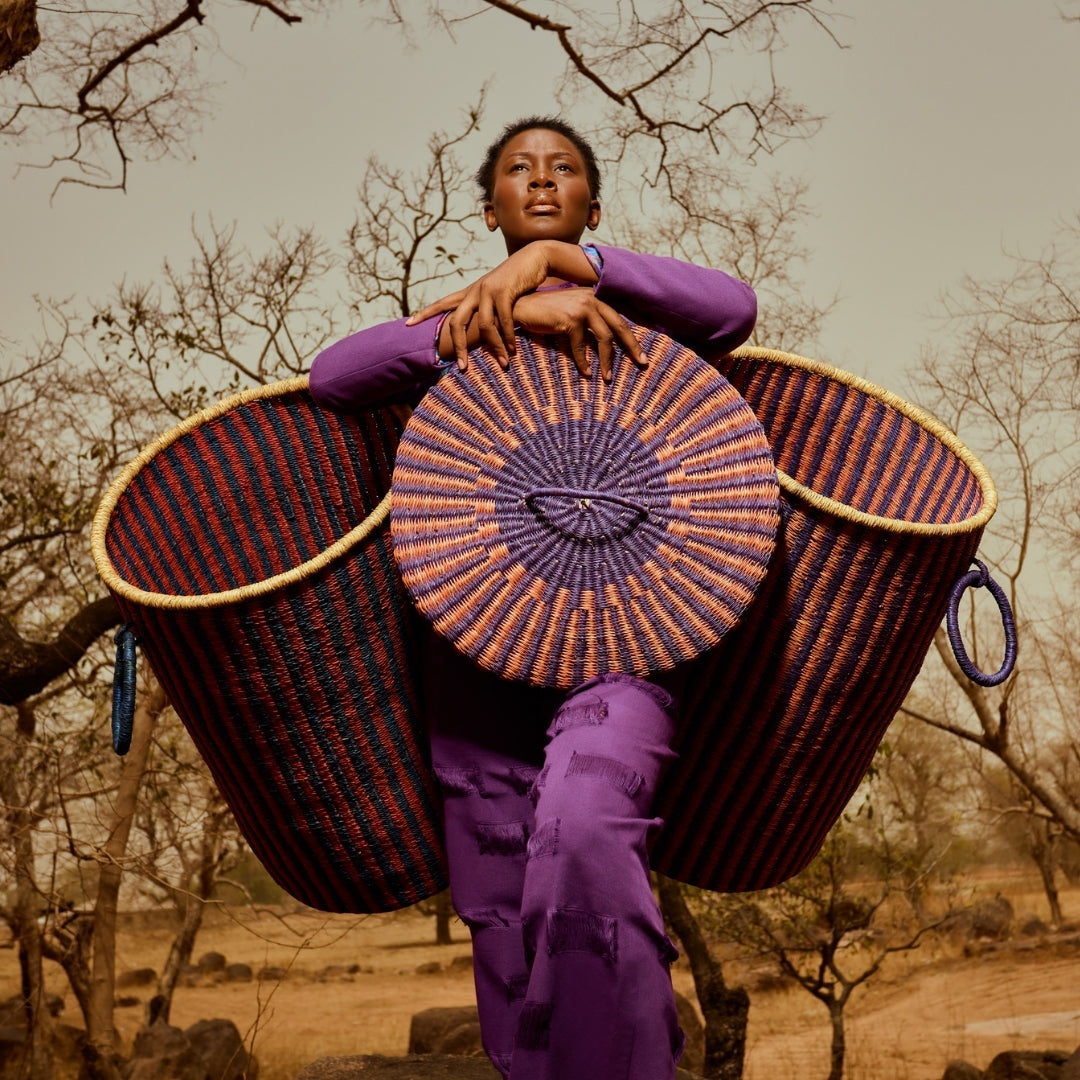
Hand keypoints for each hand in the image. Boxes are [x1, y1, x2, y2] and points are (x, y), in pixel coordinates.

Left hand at [407, 241, 594, 366]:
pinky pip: (503, 320)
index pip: (442, 303)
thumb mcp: (498, 294)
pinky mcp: (504, 290)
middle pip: (457, 322)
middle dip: (457, 346)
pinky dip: (508, 336)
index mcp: (470, 292)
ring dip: (494, 347)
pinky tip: (513, 349)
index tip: (408, 324)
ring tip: (503, 363)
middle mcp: (475, 290)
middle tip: (462, 367)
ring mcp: (488, 290)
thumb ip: (488, 309)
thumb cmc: (517, 280)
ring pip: (483, 325)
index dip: (425, 314)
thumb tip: (483, 328)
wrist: (535, 258)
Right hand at [511, 289, 645, 380]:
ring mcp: (581, 307)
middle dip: (632, 347)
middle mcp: (591, 298)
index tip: (641, 354)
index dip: (631, 337)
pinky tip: (587, 373)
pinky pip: (581, 346)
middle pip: (619, 326)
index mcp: (594, 296)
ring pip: (604, 338)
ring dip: (607, 361)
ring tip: (608, 377)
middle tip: (642, 363)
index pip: (618, 318)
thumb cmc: (544, 314)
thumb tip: (604, 344)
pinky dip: (583, 362)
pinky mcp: (570, 318)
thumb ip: (588, 322)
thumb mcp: (570, 314)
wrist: (520, 308)